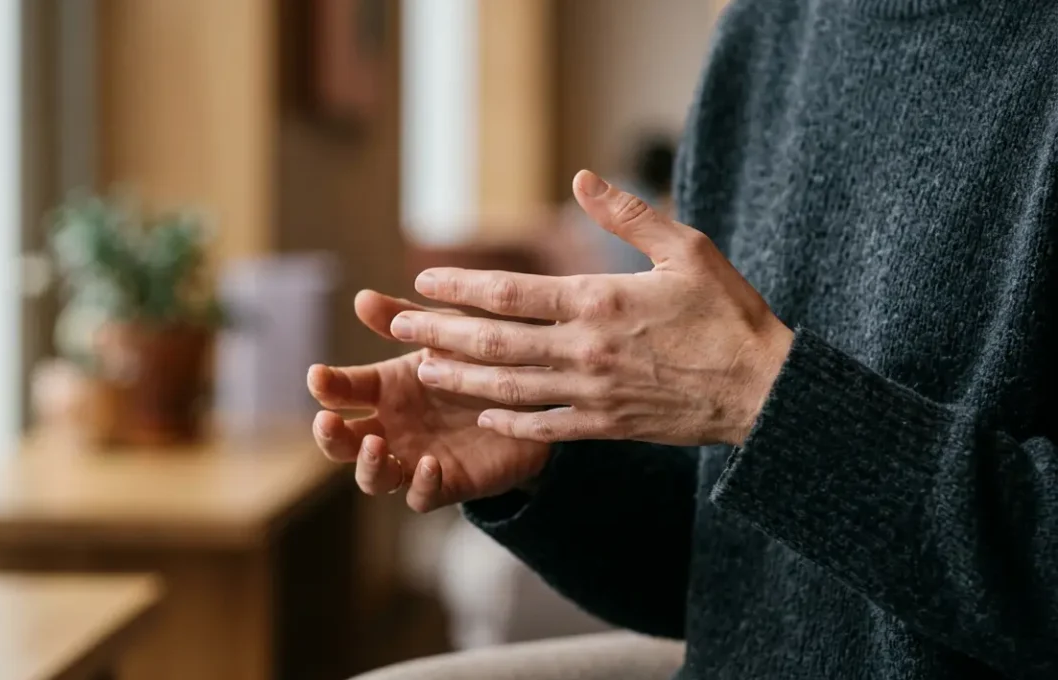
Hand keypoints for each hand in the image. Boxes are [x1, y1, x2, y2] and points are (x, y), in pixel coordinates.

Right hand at [308, 291, 550, 512]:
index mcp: (385, 390)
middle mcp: (391, 429)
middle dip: (329, 435)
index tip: (317, 375)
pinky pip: (421, 497)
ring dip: (367, 465)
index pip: (341, 391)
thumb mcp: (444, 334)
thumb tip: (361, 298)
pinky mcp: (447, 484)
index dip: (326, 386)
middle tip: (326, 421)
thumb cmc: (479, 361)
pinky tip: (429, 464)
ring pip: (372, 478)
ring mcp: (415, 459)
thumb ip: (405, 320)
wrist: (535, 397)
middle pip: (343, 442)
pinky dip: (420, 484)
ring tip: (375, 445)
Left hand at [389, 170, 793, 446]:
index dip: (460, 287)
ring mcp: (592, 394)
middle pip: (494, 342)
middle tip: (397, 324)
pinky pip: (544, 426)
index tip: (425, 281)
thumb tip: (579, 179)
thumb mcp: (686, 249)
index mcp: (598, 302)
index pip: (509, 294)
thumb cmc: (729, 314)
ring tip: (422, 365)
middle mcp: (584, 350)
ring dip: (459, 376)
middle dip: (440, 331)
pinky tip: (483, 413)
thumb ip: (627, 215)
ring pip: (507, 387)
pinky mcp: (606, 426)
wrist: (763, 390)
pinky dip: (509, 420)